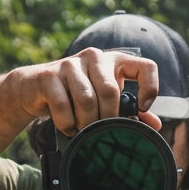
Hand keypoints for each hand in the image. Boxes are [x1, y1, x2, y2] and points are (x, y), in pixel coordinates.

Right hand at [14, 48, 160, 134]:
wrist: (34, 88)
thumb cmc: (75, 94)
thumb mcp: (103, 99)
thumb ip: (128, 110)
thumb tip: (154, 125)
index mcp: (114, 60)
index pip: (145, 66)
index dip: (150, 88)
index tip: (142, 108)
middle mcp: (94, 56)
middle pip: (110, 91)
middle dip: (107, 118)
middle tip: (101, 132)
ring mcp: (70, 64)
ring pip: (87, 100)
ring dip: (86, 123)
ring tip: (83, 132)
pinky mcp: (49, 76)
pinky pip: (63, 105)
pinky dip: (67, 124)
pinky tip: (69, 128)